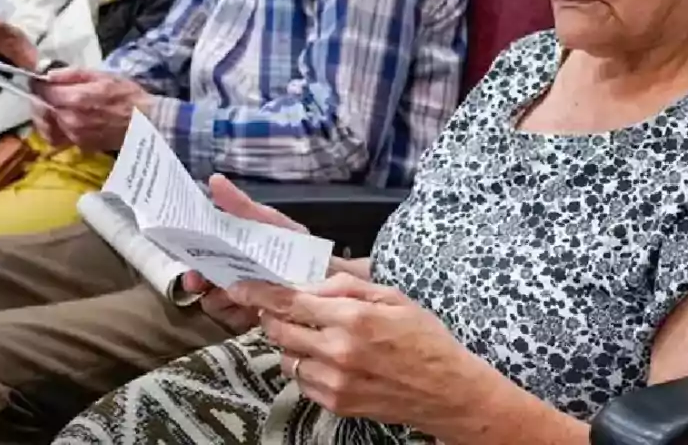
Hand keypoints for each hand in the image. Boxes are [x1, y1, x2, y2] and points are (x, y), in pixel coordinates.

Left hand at [32, 67, 151, 150]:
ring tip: (57, 106)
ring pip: (47, 124)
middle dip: (41, 99)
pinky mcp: (80, 145)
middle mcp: (71, 119)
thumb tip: (48, 74)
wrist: (147, 122)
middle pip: (41, 109)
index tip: (40, 80)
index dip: (39, 84)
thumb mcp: (104, 76)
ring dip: (49, 114)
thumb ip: (74, 74)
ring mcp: (74, 135)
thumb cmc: (128, 96)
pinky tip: (67, 120)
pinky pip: (59, 137)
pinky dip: (58, 128)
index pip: (43, 91)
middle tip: (50, 92)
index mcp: (76, 99)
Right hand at [184, 176, 307, 332]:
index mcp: (232, 250)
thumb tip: (214, 180)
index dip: (192, 264)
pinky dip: (241, 315)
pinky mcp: (253, 315)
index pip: (200, 257)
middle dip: (202, 285)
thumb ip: (241, 206)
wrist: (326, 275)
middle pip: (202, 283)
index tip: (191, 272)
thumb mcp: (269, 222)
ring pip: (216, 303)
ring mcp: (241, 296)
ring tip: (240, 296)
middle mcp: (232, 273)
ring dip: (223, 301)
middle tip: (203, 285)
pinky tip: (254, 310)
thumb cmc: (296, 246)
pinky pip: (235, 320)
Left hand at [233, 274, 496, 433]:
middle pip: (279, 330)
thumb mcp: (394, 297)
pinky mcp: (335, 403)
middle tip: (282, 308)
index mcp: (353, 318)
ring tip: (318, 336)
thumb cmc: (424, 338)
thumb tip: (312, 284)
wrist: (445, 390)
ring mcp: (334, 381)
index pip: (290, 302)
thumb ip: (348, 287)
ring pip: (287, 357)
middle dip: (273, 316)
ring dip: (292, 343)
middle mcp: (338, 351)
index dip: (260, 293)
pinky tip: (329, 359)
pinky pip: (301, 380)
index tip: (241, 286)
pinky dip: (306, 366)